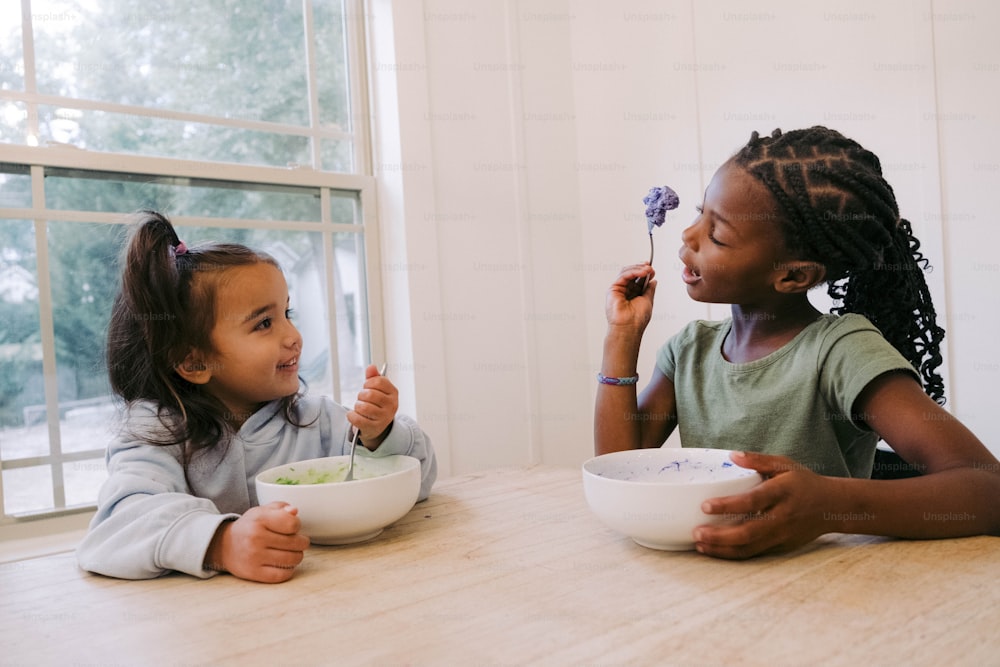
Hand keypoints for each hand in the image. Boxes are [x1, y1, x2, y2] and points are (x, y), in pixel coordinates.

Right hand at [205, 502, 309, 582]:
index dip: (297, 525)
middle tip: (297, 541)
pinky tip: (286, 564)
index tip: (293, 527)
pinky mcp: (254, 573)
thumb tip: (294, 511)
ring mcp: (255, 557)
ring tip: (293, 552)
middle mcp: (256, 538)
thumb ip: (281, 508)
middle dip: (301, 542)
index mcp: (260, 519)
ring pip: (292, 559)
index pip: (292, 523)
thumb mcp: (262, 511)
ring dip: (297, 556)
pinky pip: (282, 575)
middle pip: (296, 543)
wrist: (225, 545)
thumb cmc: (249, 527)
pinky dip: (289, 570)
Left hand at [348, 364, 397, 448]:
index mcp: (393, 393)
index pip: (379, 381)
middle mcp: (391, 405)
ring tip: (359, 407)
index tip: (366, 386)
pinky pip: (358, 419)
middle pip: (370, 394)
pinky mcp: (374, 427)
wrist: (378, 425)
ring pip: (363, 407)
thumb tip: (371, 367)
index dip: (368, 383)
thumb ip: (373, 377)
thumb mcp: (377, 389)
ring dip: (357, 406)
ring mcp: (384, 417)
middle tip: (362, 398)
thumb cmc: (377, 404)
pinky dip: (352, 416)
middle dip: (361, 395)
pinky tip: (353, 414)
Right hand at [606, 264, 655, 331]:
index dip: (644, 272)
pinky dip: (633, 272)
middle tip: (650, 268)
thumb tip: (653, 281)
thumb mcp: (648, 300)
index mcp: (632, 294)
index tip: (652, 270)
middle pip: (631, 273)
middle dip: (641, 268)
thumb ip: (649, 290)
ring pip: (626, 272)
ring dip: (638, 268)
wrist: (629, 328)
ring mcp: (618, 290)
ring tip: (648, 269)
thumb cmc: (637, 320)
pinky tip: (642, 272)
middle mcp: (624, 291)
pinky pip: (623, 276)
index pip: (637, 279)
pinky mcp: (613, 289)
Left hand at [693, 451, 833, 558]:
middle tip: (696, 532)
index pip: (752, 501)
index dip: (728, 505)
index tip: (706, 505)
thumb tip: (732, 455)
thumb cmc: (804, 482)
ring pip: (750, 548)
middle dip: (720, 536)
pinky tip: (715, 550)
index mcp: (781, 493)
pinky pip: (754, 553)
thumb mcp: (785, 464)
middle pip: (748, 532)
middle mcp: (782, 517)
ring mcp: (782, 535)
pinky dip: (733, 554)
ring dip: (723, 549)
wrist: (832, 507)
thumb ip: (758, 460)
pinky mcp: (781, 546)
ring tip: (699, 544)